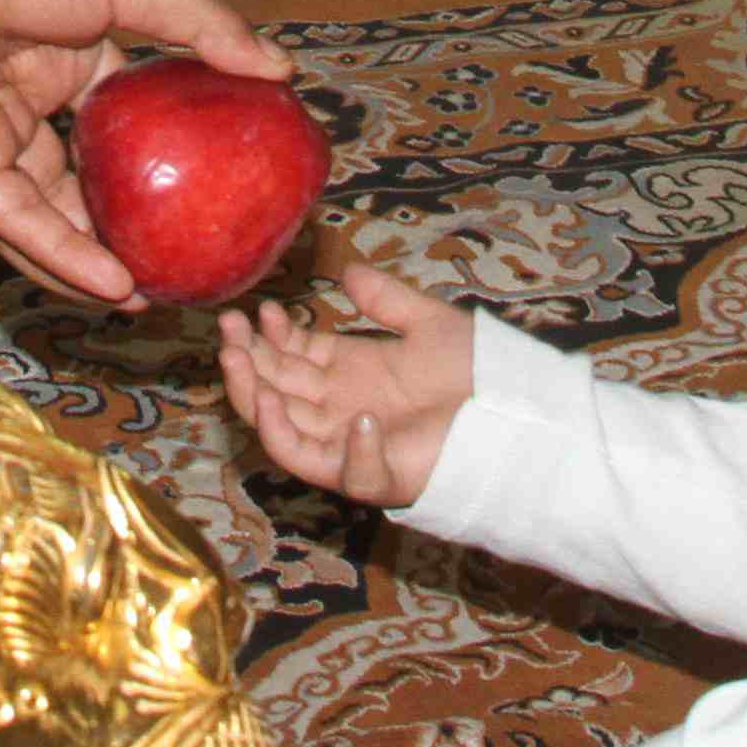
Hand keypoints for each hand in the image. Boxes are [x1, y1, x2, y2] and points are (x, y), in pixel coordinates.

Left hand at [0, 0, 284, 306]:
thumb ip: (198, 28)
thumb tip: (280, 69)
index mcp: (66, 49)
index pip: (121, 121)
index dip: (163, 160)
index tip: (213, 195)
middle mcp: (25, 97)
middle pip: (82, 179)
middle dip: (125, 227)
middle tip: (179, 266)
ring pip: (45, 212)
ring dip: (92, 258)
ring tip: (148, 298)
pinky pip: (10, 219)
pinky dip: (58, 253)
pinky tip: (108, 283)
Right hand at [214, 257, 471, 506]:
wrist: (516, 414)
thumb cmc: (477, 372)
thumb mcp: (427, 323)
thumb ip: (387, 300)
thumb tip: (349, 270)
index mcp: (351, 373)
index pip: (293, 358)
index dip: (269, 336)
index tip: (257, 309)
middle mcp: (341, 410)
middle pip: (277, 390)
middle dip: (247, 360)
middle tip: (229, 328)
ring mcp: (352, 446)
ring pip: (284, 431)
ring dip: (257, 398)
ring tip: (241, 361)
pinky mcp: (374, 475)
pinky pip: (339, 470)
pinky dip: (336, 448)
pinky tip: (355, 414)